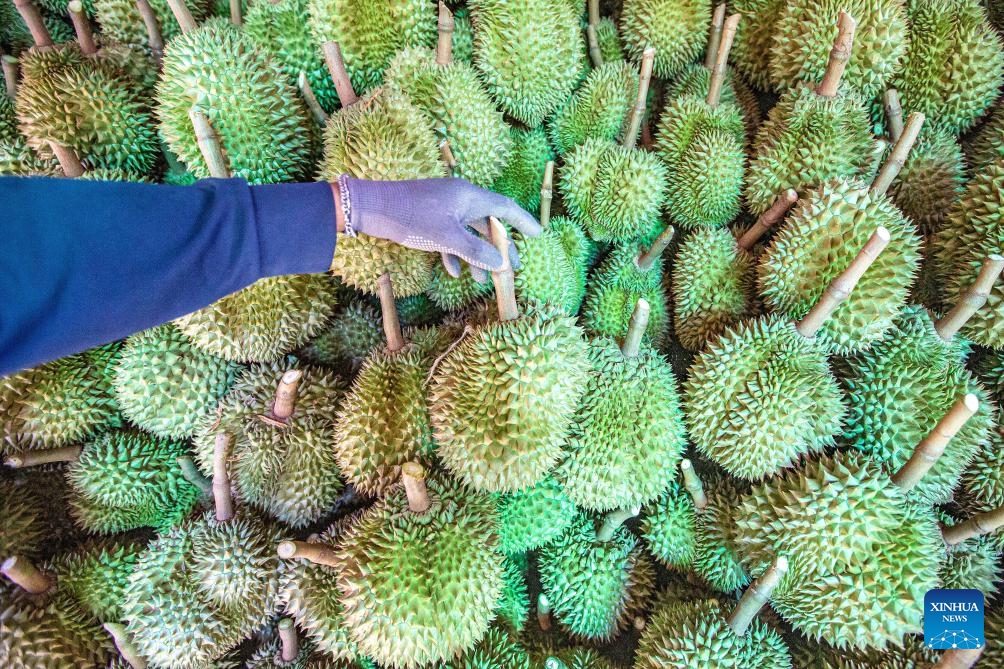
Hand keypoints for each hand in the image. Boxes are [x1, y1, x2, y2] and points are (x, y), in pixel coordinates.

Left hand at [336, 176, 541, 279]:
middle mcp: (459, 198)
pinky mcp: (429, 216)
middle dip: (500, 248)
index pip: (505, 207)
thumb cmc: (411, 217)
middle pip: (488, 223)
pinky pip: (450, 235)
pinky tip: (454, 271)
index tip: (538, 235)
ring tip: (483, 279)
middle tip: (513, 268)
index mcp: (469, 196)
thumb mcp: (446, 238)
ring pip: (468, 232)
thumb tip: (500, 264)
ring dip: (476, 255)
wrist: (370, 207)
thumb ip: (475, 251)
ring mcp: (444, 207)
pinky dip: (455, 252)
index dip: (523, 221)